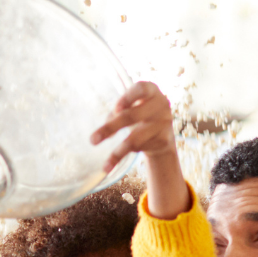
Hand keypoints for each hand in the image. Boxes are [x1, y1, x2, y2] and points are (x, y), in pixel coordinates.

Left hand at [91, 81, 187, 218]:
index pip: (141, 89)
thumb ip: (116, 113)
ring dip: (117, 154)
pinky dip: (128, 152)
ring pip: (135, 139)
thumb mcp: (129, 108)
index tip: (115, 109)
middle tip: (92, 140)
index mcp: (151, 90)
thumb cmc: (139, 113)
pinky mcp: (164, 140)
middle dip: (110, 128)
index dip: (127, 98)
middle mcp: (160, 104)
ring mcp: (164, 122)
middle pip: (132, 116)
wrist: (162, 133)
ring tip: (105, 167)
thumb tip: (106, 126)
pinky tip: (121, 156)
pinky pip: (140, 148)